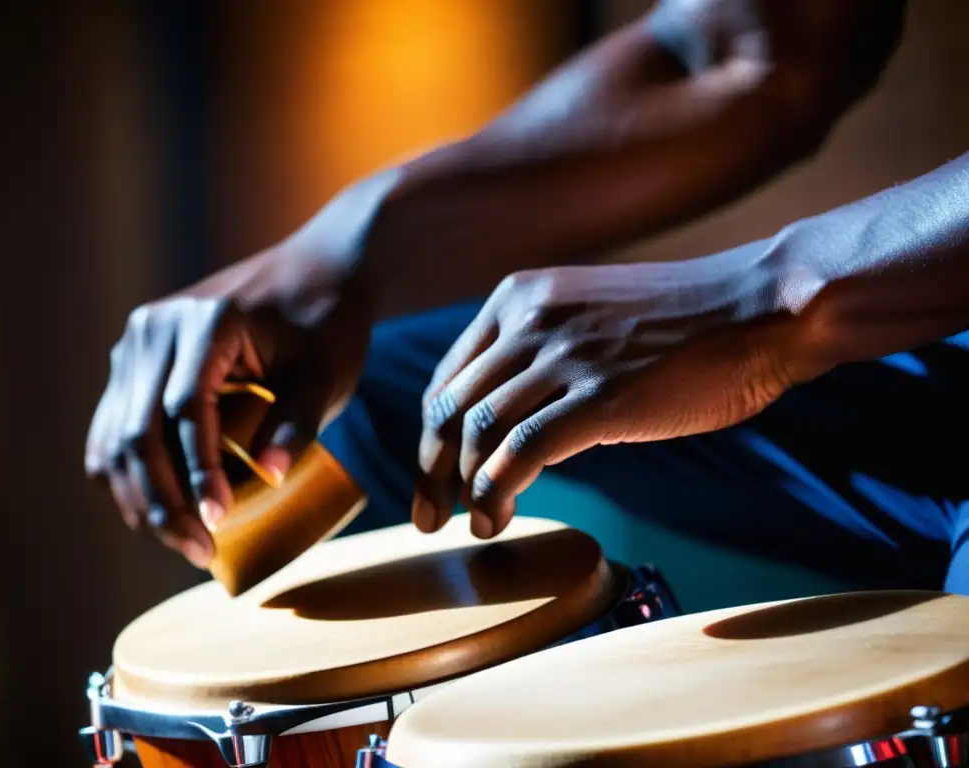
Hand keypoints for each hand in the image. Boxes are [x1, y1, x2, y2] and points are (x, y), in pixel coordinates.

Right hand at [84, 242, 372, 566]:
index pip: (184, 412)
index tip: (217, 521)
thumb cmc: (327, 325)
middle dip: (163, 500)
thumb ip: (299, 420)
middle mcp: (156, 328)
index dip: (196, 473)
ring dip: (139, 495)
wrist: (314, 274)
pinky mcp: (135, 359)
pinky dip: (125, 471)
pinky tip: (149, 510)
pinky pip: (114, 424)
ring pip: (117, 434)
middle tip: (197, 551)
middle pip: (139, 430)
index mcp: (205, 323)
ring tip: (179, 541)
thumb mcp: (326, 373)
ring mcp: (138, 342)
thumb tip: (270, 475)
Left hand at [413, 261, 801, 538]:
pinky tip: (497, 518)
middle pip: (449, 409)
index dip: (430, 438)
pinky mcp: (602, 395)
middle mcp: (530, 321)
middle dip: (430, 472)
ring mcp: (565, 356)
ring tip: (472, 526)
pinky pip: (523, 451)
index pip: (447, 379)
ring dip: (464, 491)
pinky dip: (497, 492)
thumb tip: (511, 426)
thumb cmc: (685, 324)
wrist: (762, 308)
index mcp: (519, 299)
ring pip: (479, 433)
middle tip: (427, 518)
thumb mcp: (591, 320)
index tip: (432, 479)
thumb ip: (542, 357)